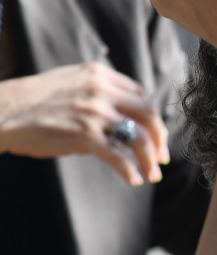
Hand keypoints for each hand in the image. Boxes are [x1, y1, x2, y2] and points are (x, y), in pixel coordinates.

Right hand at [0, 62, 168, 184]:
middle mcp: (102, 91)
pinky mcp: (84, 134)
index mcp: (100, 75)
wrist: (1, 110)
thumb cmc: (32, 100)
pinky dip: (129, 170)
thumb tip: (121, 117)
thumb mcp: (70, 82)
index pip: (141, 96)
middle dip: (159, 138)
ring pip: (137, 137)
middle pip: (148, 114)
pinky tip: (133, 179)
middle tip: (162, 157)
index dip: (152, 118)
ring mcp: (94, 112)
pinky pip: (117, 155)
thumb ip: (97, 92)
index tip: (156, 134)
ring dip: (150, 158)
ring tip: (152, 174)